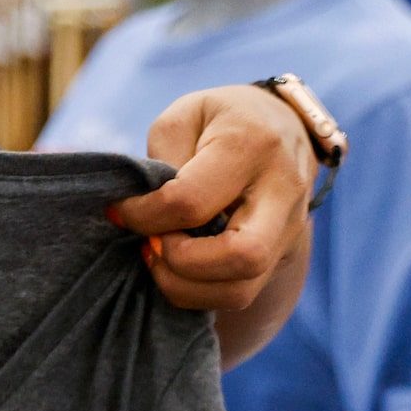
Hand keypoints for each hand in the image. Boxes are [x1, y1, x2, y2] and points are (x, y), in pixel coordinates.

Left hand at [109, 85, 315, 313]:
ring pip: (241, 289)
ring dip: (186, 286)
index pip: (190, 201)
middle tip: (150, 241)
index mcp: (251, 145)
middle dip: (179, 262)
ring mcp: (291, 229)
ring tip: (159, 256)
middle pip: (241, 257)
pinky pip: (241, 294)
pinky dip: (200, 293)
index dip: (143, 214)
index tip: (119, 211)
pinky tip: (179, 267)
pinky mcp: (284, 254)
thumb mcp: (184, 115)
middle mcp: (282, 191)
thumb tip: (147, 209)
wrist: (285, 126)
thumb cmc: (222, 119)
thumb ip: (163, 158)